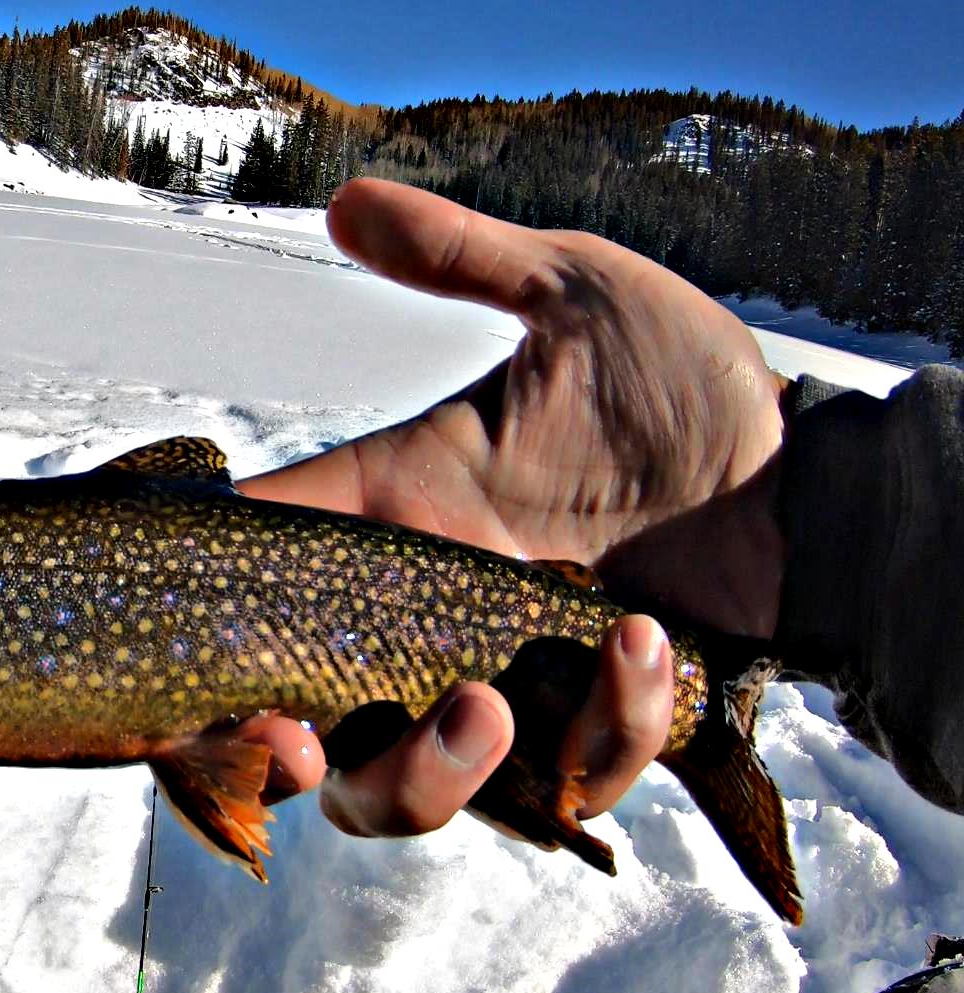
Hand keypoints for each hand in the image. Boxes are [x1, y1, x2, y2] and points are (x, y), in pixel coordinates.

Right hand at [240, 178, 785, 836]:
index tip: (181, 622)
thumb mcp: (572, 298)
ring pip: (405, 793)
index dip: (209, 601)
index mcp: (401, 511)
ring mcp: (507, 687)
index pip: (270, 559)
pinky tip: (642, 643)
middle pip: (308, 731)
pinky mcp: (593, 731)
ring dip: (426, 777)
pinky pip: (570, 780)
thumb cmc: (684, 379)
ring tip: (484, 712)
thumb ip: (462, 259)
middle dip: (277, 759)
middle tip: (295, 739)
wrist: (811, 473)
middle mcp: (431, 618)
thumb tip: (345, 199)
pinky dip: (604, 727)